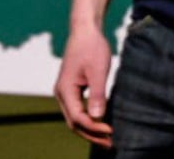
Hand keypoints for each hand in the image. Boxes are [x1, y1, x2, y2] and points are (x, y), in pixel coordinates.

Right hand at [54, 26, 114, 146]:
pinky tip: (102, 123)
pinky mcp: (72, 89)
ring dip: (90, 130)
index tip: (112, 131)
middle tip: (110, 143)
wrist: (85, 30)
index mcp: (65, 89)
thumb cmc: (91, 47)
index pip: (78, 118)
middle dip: (91, 135)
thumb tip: (97, 117)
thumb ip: (97, 94)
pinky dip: (89, 120)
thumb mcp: (98, 70)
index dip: (94, 128)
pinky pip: (77, 110)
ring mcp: (65, 91)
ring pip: (74, 118)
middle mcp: (61, 93)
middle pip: (73, 123)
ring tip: (107, 138)